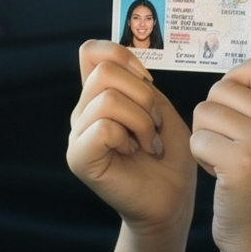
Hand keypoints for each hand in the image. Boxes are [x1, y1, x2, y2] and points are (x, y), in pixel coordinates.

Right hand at [65, 41, 195, 236]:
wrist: (172, 200)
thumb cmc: (170, 156)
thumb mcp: (160, 109)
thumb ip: (138, 84)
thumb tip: (123, 63)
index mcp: (100, 96)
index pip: (91, 51)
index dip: (121, 54)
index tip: (147, 80)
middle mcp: (83, 112)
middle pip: (104, 70)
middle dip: (142, 94)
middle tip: (155, 124)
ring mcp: (78, 134)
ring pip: (107, 99)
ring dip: (141, 120)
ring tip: (148, 142)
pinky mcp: (79, 157)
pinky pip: (103, 127)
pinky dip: (128, 137)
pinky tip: (135, 153)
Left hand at [190, 57, 250, 251]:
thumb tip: (233, 75)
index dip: (232, 83)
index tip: (232, 112)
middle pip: (222, 89)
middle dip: (212, 116)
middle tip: (227, 146)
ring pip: (205, 112)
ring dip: (204, 138)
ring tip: (225, 162)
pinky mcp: (242, 163)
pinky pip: (197, 139)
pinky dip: (199, 158)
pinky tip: (220, 176)